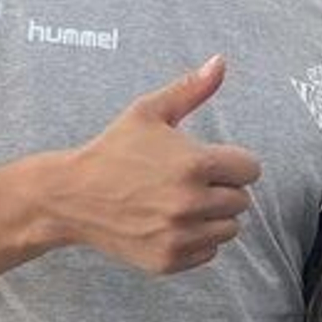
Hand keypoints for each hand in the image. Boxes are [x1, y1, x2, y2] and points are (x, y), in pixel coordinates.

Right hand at [53, 55, 261, 273]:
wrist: (71, 196)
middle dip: (223, 190)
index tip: (212, 163)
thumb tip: (221, 61)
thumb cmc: (114, 149)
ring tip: (182, 202)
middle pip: (242, 201)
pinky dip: (197, 240)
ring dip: (214, 217)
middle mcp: (191, 203)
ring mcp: (179, 235)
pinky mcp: (168, 259)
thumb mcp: (149, 112)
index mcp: (195, 164)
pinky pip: (209, 253)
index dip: (234, 164)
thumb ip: (191, 89)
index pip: (250, 170)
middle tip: (191, 182)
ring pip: (229, 230)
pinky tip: (171, 223)